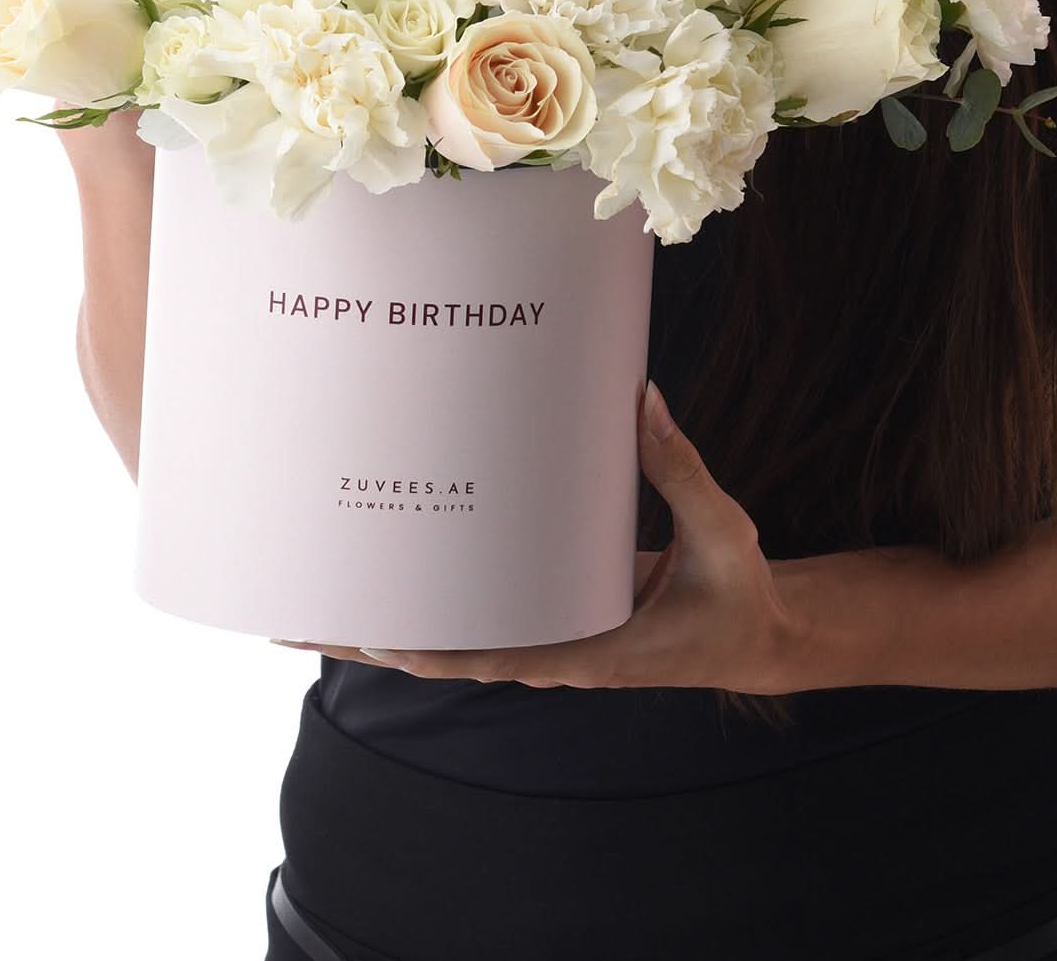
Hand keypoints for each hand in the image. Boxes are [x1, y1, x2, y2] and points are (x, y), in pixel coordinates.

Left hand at [271, 383, 804, 694]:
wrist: (757, 638)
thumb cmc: (739, 593)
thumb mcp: (723, 532)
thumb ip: (680, 470)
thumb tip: (640, 399)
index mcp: (590, 650)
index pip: (491, 656)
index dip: (426, 648)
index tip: (367, 634)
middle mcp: (555, 653)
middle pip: (447, 655)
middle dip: (374, 638)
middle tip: (299, 616)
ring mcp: (548, 640)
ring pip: (453, 642)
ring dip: (387, 626)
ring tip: (316, 598)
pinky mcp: (551, 618)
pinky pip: (479, 618)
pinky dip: (432, 607)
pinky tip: (393, 581)